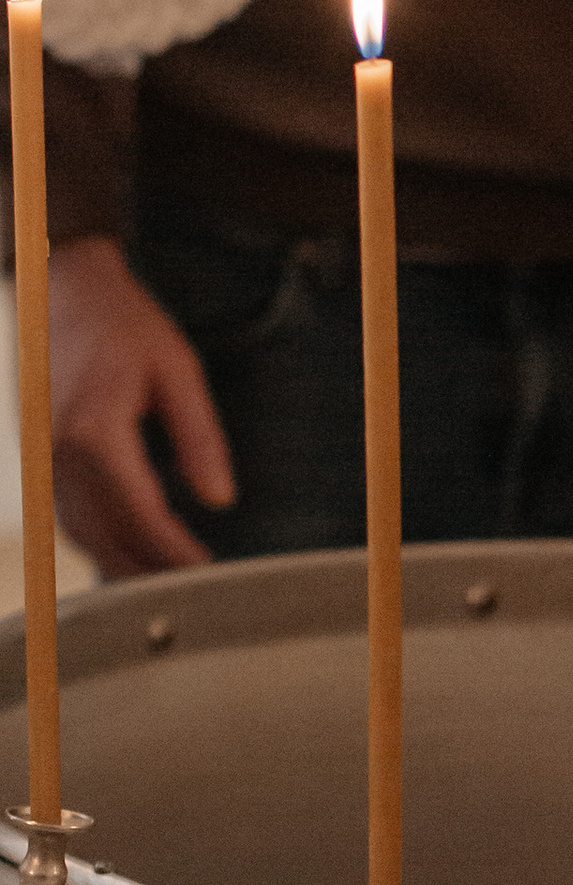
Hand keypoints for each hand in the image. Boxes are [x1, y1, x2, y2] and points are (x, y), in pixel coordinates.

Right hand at [48, 235, 234, 576]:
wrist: (63, 291)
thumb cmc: (125, 324)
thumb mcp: (178, 370)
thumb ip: (200, 437)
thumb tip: (220, 500)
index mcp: (95, 430)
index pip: (140, 513)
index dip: (175, 552)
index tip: (209, 573)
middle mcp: (59, 453)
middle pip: (106, 536)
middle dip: (150, 571)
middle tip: (195, 593)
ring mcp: (43, 458)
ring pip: (81, 535)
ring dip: (123, 563)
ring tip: (170, 581)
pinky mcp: (41, 458)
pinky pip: (67, 517)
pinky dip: (100, 541)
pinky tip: (135, 551)